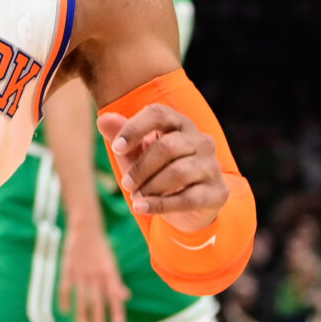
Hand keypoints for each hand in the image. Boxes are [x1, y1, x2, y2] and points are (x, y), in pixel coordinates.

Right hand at [58, 221, 129, 321]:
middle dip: (98, 315)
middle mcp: (95, 272)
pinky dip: (64, 299)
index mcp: (109, 270)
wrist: (85, 227)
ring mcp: (81, 270)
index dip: (117, 308)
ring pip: (81, 295)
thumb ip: (116, 281)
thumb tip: (125, 297)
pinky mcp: (68, 267)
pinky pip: (65, 286)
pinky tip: (65, 311)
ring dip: (81, 311)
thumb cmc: (100, 247)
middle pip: (97, 297)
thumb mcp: (111, 262)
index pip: (114, 293)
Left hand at [97, 104, 228, 233]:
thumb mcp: (136, 154)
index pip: (158, 114)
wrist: (187, 207)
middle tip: (126, 184)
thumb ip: (121, 136)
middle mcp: (201, 140)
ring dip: (150, 187)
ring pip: (179, 172)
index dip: (135, 128)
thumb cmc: (157, 172)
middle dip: (141, 167)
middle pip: (167, 147)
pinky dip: (160, 205)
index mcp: (180, 124)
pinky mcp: (217, 192)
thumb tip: (103, 120)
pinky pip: (188, 198)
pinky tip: (141, 208)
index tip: (115, 148)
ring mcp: (212, 166)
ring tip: (136, 197)